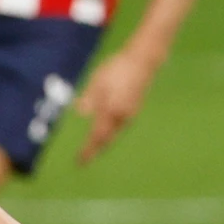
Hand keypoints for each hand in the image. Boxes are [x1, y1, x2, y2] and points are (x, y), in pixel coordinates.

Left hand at [73, 47, 158, 165]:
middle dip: (96, 150)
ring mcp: (130, 114)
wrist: (143, 62)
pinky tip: (105, 132)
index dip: (88, 150)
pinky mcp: (134, 110)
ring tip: (93, 149)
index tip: (80, 161)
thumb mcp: (99, 79)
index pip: (97, 136)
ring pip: (115, 134)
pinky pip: (120, 127)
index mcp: (111, 110)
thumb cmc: (118, 68)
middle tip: (84, 159)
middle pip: (107, 139)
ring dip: (104, 142)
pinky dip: (111, 133)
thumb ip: (90, 97)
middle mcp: (122, 117)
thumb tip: (80, 112)